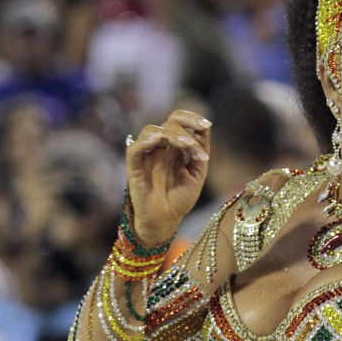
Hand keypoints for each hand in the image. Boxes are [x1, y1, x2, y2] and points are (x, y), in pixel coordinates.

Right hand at [125, 108, 210, 246]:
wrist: (165, 222)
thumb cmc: (179, 200)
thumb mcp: (197, 174)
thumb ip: (200, 151)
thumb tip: (204, 128)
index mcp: (173, 147)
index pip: (178, 121)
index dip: (192, 118)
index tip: (207, 125)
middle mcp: (159, 147)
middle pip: (168, 122)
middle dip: (186, 128)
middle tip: (196, 145)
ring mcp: (146, 155)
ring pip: (152, 130)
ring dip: (172, 134)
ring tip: (186, 146)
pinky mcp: (134, 167)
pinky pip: (134, 148)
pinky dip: (146, 141)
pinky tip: (159, 140)